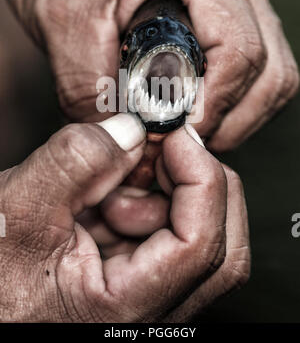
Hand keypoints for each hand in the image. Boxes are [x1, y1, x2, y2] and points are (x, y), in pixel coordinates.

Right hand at [0, 114, 249, 321]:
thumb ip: (75, 162)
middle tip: (157, 151)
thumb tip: (133, 130)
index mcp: (124, 312)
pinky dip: (150, 205)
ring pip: (201, 240)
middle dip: (195, 186)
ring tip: (107, 190)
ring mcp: (149, 301)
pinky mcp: (139, 284)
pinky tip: (106, 203)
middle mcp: (149, 317)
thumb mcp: (17, 211)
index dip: (201, 179)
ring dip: (165, 196)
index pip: (202, 246)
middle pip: (221, 248)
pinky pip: (171, 239)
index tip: (176, 136)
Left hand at [1, 0, 297, 150]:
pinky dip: (233, 93)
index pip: (241, 51)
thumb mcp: (62, 18)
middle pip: (272, 67)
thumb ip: (89, 88)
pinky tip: (193, 103)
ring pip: (272, 68)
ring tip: (188, 129)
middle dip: (232, 119)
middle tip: (183, 143)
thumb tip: (124, 141)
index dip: (214, 107)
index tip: (176, 137)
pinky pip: (255, 57)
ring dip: (238, 111)